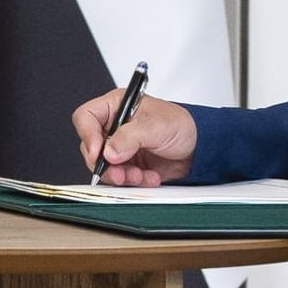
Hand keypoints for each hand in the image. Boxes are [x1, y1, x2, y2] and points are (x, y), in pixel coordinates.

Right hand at [70, 91, 196, 186]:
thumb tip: (108, 152)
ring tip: (138, 176)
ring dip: (120, 175)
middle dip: (105, 163)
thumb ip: (129, 137)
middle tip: (119, 172)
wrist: (201, 147)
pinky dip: (133, 180)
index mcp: (117, 106)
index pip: (86, 117)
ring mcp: (121, 146)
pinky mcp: (129, 163)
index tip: (98, 153)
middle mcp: (115, 126)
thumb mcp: (156, 126)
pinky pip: (119, 176)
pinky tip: (149, 176)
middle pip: (91, 146)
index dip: (87, 135)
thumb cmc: (183, 125)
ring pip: (103, 165)